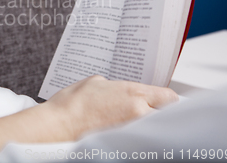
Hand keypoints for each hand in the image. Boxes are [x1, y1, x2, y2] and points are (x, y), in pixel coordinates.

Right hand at [43, 75, 178, 140]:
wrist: (57, 125)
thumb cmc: (71, 104)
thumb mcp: (96, 82)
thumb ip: (117, 86)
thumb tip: (125, 92)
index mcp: (132, 93)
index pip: (169, 97)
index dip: (168, 99)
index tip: (165, 101)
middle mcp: (137, 112)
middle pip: (167, 115)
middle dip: (162, 113)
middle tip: (153, 112)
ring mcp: (132, 130)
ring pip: (154, 128)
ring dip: (149, 124)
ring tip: (138, 122)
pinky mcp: (123, 143)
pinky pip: (139, 138)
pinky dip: (137, 135)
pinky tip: (127, 132)